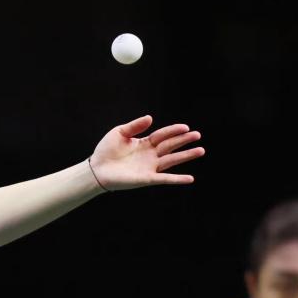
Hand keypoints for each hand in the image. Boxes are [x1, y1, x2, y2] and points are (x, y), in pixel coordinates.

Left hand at [89, 115, 203, 190]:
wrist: (97, 170)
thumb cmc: (106, 151)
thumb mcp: (119, 132)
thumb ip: (135, 126)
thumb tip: (151, 117)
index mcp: (144, 143)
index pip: (162, 135)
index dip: (174, 131)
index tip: (186, 127)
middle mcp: (150, 155)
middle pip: (170, 146)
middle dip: (184, 140)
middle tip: (198, 135)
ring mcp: (150, 167)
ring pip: (172, 160)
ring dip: (186, 156)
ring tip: (201, 150)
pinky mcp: (147, 178)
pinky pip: (165, 178)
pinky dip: (178, 179)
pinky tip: (190, 178)